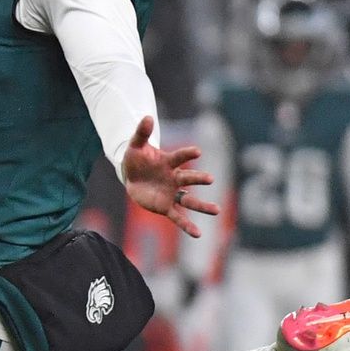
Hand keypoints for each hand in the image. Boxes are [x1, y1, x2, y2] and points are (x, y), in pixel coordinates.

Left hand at [120, 119, 217, 237]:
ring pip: (189, 200)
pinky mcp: (165, 207)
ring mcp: (171, 193)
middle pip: (188, 179)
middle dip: (198, 178)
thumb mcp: (136, 145)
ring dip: (202, 205)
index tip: (197, 151)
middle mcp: (174, 178)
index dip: (187, 154)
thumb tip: (147, 116)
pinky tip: (198, 234)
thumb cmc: (137, 159)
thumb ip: (142, 132)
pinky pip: (178, 217)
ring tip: (217, 210)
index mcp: (168, 162)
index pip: (179, 157)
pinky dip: (187, 225)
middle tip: (210, 179)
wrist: (132, 176)